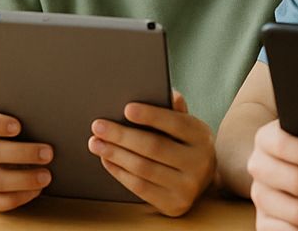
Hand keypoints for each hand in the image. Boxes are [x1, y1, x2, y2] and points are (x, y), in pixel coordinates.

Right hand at [0, 106, 52, 211]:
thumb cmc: (6, 130)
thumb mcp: (8, 117)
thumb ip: (19, 116)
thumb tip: (45, 121)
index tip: (18, 126)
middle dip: (21, 154)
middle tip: (48, 153)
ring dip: (23, 180)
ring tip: (46, 176)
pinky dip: (18, 197)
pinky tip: (35, 190)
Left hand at [88, 90, 215, 216]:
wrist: (202, 179)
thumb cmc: (184, 142)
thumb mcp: (185, 124)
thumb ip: (174, 108)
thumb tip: (165, 91)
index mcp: (201, 136)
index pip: (175, 123)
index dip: (150, 116)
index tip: (126, 109)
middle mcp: (200, 163)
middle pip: (154, 147)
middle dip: (121, 136)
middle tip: (97, 126)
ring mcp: (188, 187)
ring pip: (143, 168)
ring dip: (114, 154)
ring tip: (95, 143)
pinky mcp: (174, 205)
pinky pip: (140, 187)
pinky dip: (119, 172)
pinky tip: (106, 160)